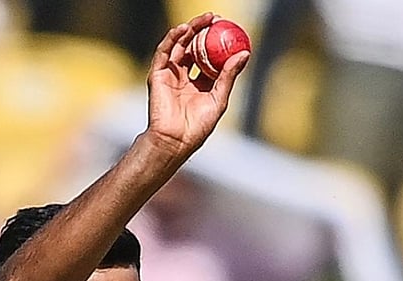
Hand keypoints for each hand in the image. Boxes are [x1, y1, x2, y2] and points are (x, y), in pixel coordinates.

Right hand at [145, 13, 249, 155]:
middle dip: (203, 31)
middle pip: (193, 48)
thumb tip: (244, 53)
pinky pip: (164, 53)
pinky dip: (172, 39)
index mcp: (200, 84)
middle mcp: (184, 77)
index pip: (208, 57)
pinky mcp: (157, 76)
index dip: (216, 42)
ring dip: (189, 30)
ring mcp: (170, 75)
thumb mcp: (219, 98)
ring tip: (204, 20)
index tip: (227, 29)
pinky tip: (183, 29)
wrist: (175, 140)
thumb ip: (228, 75)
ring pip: (179, 46)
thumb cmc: (197, 127)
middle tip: (215, 19)